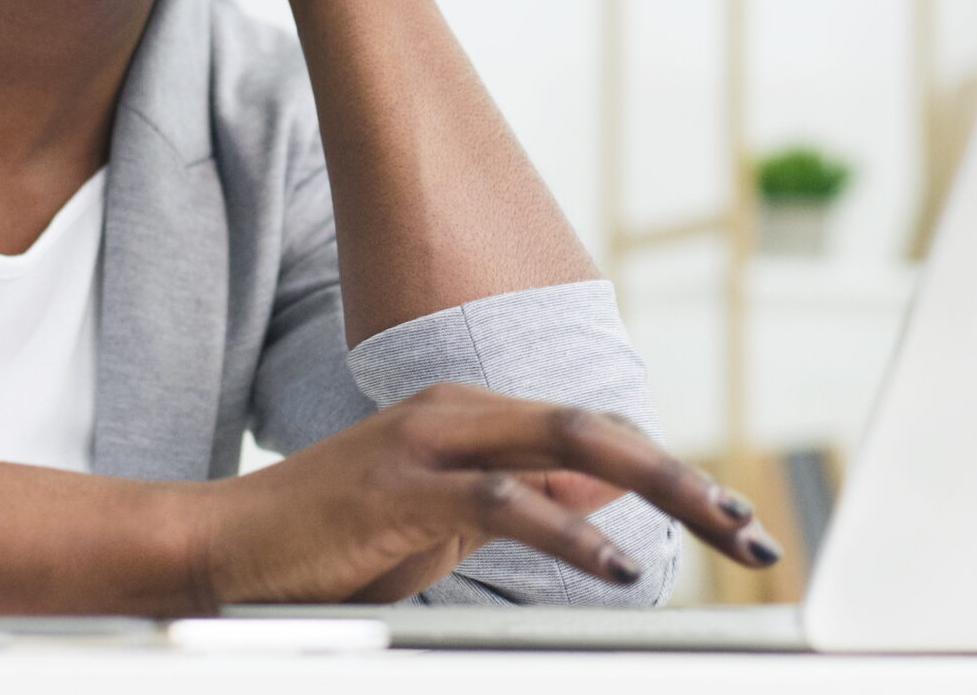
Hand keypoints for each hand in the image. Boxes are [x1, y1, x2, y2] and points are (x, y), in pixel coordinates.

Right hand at [189, 382, 778, 605]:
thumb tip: (605, 502)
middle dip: (688, 476)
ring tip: (720, 530)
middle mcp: (461, 411)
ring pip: (572, 445)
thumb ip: (521, 504)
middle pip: (601, 429)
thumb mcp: (444, 522)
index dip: (669, 469)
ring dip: (660, 490)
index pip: (595, 433)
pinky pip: (505, 503)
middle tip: (753, 528)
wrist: (223, 548)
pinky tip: (612, 565)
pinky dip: (569, 532)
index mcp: (474, 415)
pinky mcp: (404, 487)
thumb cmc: (332, 544)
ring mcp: (431, 441)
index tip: (731, 516)